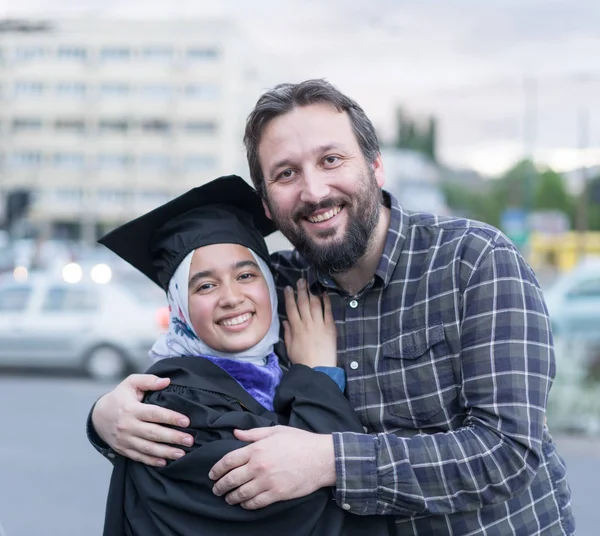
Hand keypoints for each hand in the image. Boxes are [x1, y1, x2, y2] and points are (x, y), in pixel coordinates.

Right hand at [91, 374, 193, 466]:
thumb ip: (148, 381)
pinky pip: (139, 457)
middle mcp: (128, 426)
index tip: (187, 422)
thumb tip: (166, 381)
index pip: (154, 414)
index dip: (171, 418)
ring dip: (166, 452)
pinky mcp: (123, 449)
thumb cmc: (120, 397)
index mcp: (132, 409)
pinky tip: (164, 462)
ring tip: (182, 453)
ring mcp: (125, 440)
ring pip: (148, 448)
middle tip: (190, 440)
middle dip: (173, 438)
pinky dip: (151, 461)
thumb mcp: (131, 383)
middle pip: (153, 433)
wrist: (98, 416)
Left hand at [209, 426, 334, 508]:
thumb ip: (254, 433)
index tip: (212, 474)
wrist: (321, 458)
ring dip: (231, 498)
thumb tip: (236, 433)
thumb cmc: (300, 441)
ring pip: (241, 494)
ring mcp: (267, 482)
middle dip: (220, 486)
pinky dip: (246, 505)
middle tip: (216, 489)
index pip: (228, 460)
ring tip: (227, 498)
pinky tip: (244, 504)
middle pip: (231, 479)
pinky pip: (255, 503)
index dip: (217, 469)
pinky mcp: (276, 494)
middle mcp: (258, 466)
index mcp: (257, 449)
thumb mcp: (276, 431)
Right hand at [283, 279, 336, 367]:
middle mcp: (307, 323)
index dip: (289, 297)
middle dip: (301, 290)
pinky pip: (328, 311)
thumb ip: (288, 333)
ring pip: (314, 304)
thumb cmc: (303, 360)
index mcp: (296, 328)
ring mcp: (319, 324)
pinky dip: (326, 301)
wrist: (318, 369)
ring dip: (312, 292)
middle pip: (303, 303)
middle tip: (300, 280)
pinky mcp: (330, 327)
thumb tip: (285, 321)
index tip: (288, 288)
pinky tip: (324, 293)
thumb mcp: (290, 347)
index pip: (291, 308)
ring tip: (311, 283)